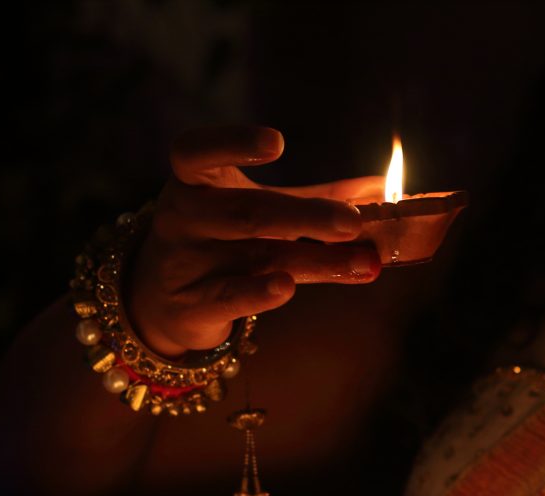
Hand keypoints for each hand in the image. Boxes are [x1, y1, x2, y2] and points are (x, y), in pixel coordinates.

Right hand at [129, 125, 383, 356]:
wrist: (161, 300)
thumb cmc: (223, 240)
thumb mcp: (260, 208)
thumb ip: (318, 197)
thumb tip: (383, 188)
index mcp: (196, 180)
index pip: (198, 151)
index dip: (234, 143)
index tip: (277, 142)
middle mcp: (185, 216)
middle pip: (250, 212)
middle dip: (308, 217)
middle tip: (353, 223)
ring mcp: (185, 262)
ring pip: (256, 257)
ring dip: (316, 260)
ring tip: (363, 262)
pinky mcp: (192, 304)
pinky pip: (229, 296)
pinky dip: (259, 292)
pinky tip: (288, 287)